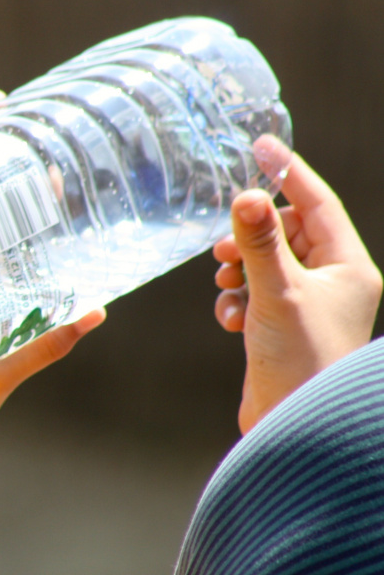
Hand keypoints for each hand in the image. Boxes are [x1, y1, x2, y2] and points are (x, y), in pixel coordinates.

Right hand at [213, 135, 381, 432]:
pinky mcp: (285, 329)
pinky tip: (231, 318)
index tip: (259, 145)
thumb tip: (245, 196)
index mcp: (350, 268)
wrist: (295, 429)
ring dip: (242, 268)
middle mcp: (336, 283)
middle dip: (253, 234)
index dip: (287, 172)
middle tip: (225, 243)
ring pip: (269, 263)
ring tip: (226, 281)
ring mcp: (310, 307)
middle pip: (290, 232)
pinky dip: (237, 299)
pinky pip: (256, 294)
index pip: (317, 203)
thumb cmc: (301, 360)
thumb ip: (258, 243)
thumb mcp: (276, 293)